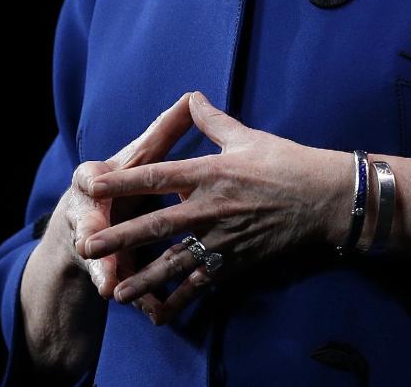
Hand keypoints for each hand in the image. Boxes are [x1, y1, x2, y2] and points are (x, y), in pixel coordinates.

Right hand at [47, 92, 196, 321]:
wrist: (89, 224)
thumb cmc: (122, 179)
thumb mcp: (139, 155)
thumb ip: (164, 131)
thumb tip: (192, 96)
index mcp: (96, 180)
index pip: (91, 177)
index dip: (94, 181)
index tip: (93, 184)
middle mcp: (91, 214)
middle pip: (90, 225)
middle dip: (94, 236)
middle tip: (92, 245)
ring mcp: (97, 247)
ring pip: (101, 261)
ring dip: (106, 273)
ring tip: (112, 290)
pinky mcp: (111, 272)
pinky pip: (124, 288)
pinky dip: (138, 299)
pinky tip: (152, 312)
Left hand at [74, 91, 341, 326]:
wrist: (323, 197)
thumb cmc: (286, 162)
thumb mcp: (247, 136)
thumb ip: (213, 120)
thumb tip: (192, 97)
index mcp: (210, 172)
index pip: (157, 176)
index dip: (123, 181)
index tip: (93, 185)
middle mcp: (210, 207)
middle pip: (155, 224)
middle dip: (119, 237)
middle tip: (87, 245)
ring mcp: (223, 238)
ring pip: (174, 261)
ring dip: (142, 277)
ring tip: (115, 292)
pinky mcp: (237, 260)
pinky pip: (203, 283)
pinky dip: (180, 299)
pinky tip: (159, 313)